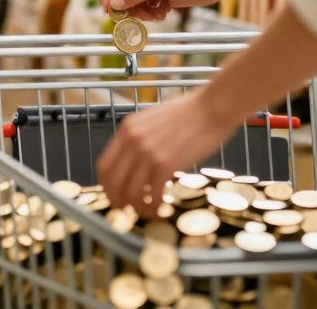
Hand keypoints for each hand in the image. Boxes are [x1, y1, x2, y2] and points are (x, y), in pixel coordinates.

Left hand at [97, 90, 239, 216]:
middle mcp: (132, 141)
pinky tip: (162, 207)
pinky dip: (154, 206)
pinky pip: (153, 194)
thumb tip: (136, 163)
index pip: (103, 166)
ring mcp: (147, 152)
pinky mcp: (166, 163)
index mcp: (127, 129)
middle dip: (117, 201)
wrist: (213, 106)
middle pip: (112, 182)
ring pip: (130, 192)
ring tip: (149, 211)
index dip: (107, 186)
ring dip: (138, 208)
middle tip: (128, 210)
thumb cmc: (190, 113)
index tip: (115, 195)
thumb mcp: (153, 120)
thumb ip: (141, 139)